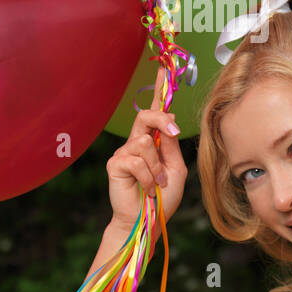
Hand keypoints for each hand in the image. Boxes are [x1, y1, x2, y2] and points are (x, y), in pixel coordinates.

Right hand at [105, 66, 187, 231]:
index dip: (158, 90)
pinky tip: (148, 189)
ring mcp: (123, 153)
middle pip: (146, 116)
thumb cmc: (163, 198)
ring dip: (158, 168)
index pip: (154, 111)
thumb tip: (169, 120)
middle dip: (160, 120)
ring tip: (157, 185)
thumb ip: (171, 146)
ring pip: (145, 143)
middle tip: (172, 133)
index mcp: (153, 142)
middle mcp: (136, 143)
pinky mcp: (115, 164)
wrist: (147, 221)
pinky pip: (137, 160)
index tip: (164, 70)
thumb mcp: (176, 169)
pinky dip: (148, 177)